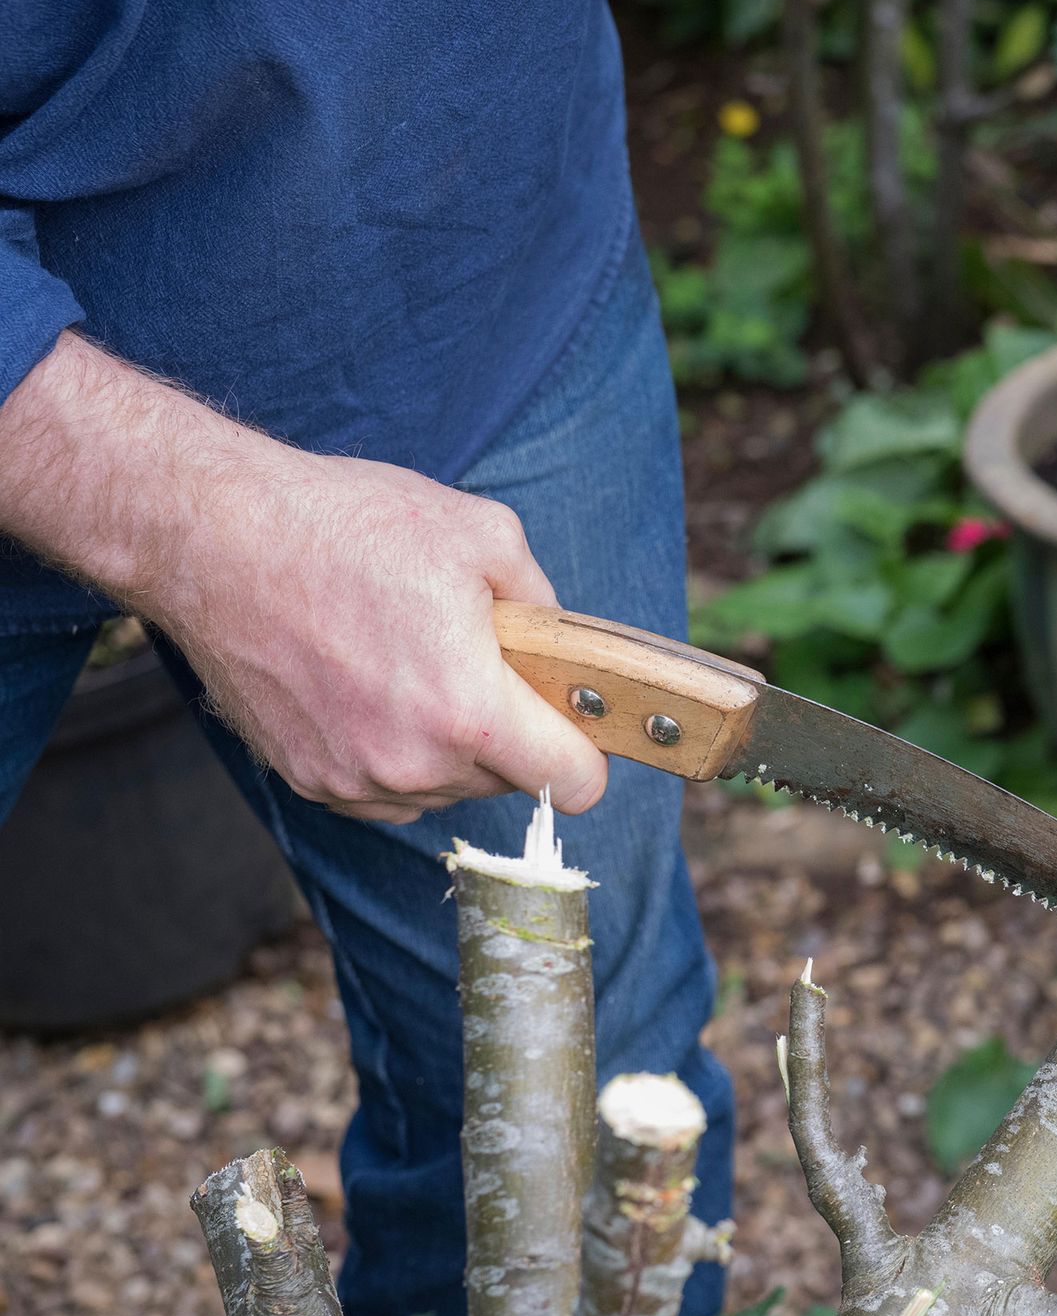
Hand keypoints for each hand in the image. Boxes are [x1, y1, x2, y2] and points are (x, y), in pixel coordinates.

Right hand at [0, 333, 607, 823]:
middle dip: (509, 729)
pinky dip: (394, 751)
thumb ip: (544, 603)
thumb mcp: (484, 535)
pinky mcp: (307, 780)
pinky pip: (386, 789)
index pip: (572, 784)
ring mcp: (354, 780)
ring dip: (448, 743)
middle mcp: (414, 766)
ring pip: (445, 787)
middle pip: (507, 781)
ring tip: (410, 662)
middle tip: (474, 658)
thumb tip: (560, 647)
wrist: (212, 539)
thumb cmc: (346, 527)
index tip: (570, 718)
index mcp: (469, 712)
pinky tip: (370, 687)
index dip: (584, 750)